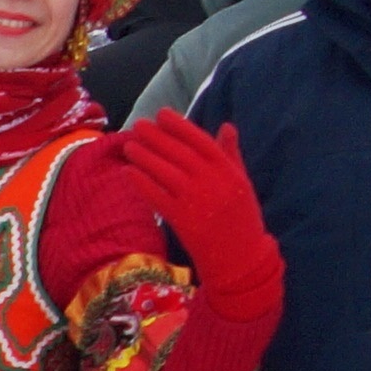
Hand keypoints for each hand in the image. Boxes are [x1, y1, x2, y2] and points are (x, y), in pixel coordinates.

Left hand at [109, 114, 282, 317]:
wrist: (241, 257)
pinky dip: (141, 183)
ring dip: (144, 156)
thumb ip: (231, 154)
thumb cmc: (242, 217)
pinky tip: (128, 172)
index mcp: (227, 170)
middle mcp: (211, 181)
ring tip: (129, 145)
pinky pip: (156, 196)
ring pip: (164, 172)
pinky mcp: (182, 219)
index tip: (162, 114)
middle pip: (177, 153)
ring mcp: (195, 200)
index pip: (199, 140)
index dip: (179, 125)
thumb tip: (227, 126)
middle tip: (138, 125)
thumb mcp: (242, 182)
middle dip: (155, 137)